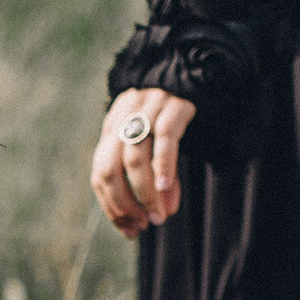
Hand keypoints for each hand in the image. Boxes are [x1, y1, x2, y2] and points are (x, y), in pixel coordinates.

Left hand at [90, 88, 195, 240]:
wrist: (200, 70)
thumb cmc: (174, 114)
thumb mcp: (154, 142)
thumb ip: (153, 174)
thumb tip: (164, 211)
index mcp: (113, 126)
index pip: (100, 173)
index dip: (111, 206)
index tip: (129, 229)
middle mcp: (125, 116)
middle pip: (110, 168)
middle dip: (124, 204)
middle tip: (143, 225)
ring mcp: (149, 109)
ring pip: (135, 158)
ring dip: (145, 194)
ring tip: (159, 216)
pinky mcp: (176, 105)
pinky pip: (165, 139)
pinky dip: (163, 167)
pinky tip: (165, 190)